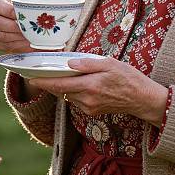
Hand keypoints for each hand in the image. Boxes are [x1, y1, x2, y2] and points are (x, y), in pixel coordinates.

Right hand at [0, 0, 32, 52]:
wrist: (20, 25)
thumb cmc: (21, 11)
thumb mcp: (21, 4)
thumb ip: (20, 0)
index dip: (9, 10)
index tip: (20, 15)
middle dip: (13, 26)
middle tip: (26, 28)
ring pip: (1, 36)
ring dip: (16, 37)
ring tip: (28, 37)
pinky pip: (4, 45)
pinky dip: (17, 45)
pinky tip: (26, 43)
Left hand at [28, 57, 168, 126]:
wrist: (142, 99)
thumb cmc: (129, 78)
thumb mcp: (110, 64)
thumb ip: (88, 64)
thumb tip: (69, 63)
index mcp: (90, 85)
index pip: (60, 84)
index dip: (44, 82)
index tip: (32, 77)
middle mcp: (87, 99)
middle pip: (61, 91)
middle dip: (50, 83)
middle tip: (40, 73)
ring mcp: (89, 107)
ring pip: (68, 96)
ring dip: (63, 87)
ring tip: (60, 75)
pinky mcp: (93, 111)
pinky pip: (77, 100)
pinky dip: (74, 91)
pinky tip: (79, 83)